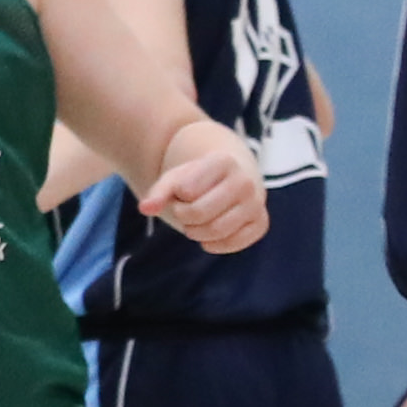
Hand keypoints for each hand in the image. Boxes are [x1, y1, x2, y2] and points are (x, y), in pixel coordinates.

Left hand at [142, 119, 267, 254]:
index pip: (187, 191)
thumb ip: (158, 192)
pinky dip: (214, 244)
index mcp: (223, 162)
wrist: (230, 175)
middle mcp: (245, 180)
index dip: (177, 197)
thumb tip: (145, 208)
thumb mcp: (175, 178)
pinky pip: (234, 243)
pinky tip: (209, 235)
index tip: (182, 192)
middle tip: (184, 212)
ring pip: (216, 231)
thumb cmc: (197, 178)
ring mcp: (256, 202)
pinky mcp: (260, 223)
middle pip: (200, 214)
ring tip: (195, 222)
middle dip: (184, 217)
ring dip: (196, 232)